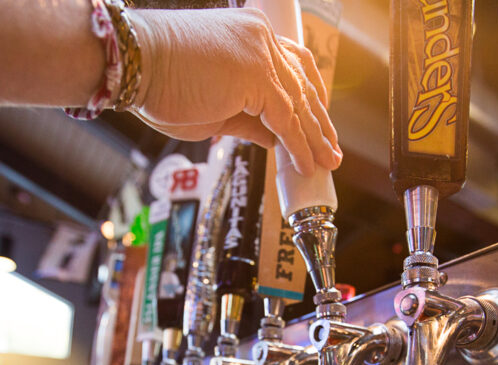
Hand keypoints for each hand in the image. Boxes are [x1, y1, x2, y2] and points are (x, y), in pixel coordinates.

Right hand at [130, 8, 341, 176]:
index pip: (292, 68)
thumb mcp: (217, 108)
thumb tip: (275, 139)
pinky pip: (286, 119)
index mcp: (251, 36)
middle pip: (303, 84)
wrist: (134, 65)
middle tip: (332, 149)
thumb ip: (250, 120)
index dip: (309, 101)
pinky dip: (298, 145)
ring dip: (315, 138)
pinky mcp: (256, 75)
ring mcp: (260, 54)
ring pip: (299, 104)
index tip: (318, 127)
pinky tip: (306, 164)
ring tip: (327, 162)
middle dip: (319, 122)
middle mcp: (261, 39)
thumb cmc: (162, 84)